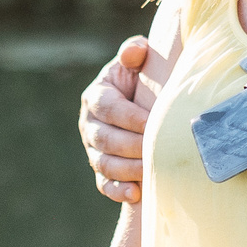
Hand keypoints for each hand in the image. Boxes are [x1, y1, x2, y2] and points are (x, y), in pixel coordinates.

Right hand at [79, 38, 152, 201]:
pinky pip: (104, 185)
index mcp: (96, 95)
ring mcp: (93, 149)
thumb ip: (135, 52)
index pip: (107, 107)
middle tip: (156, 149)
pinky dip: (118, 191)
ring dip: (127, 170)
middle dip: (131, 146)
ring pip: (104, 164)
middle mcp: (90, 124)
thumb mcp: (138, 62)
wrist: (144, 101)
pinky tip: (136, 194)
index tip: (152, 123)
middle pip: (104, 138)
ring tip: (149, 172)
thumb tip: (135, 51)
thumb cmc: (144, 79)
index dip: (128, 117)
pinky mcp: (102, 170)